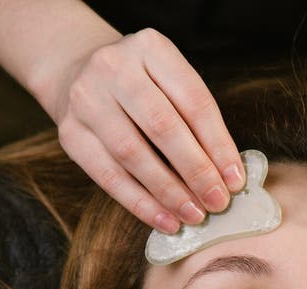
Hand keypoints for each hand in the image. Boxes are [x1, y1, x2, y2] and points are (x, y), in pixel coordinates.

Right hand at [51, 28, 245, 232]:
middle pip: (163, 127)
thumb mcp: (169, 83)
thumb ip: (196, 120)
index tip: (235, 181)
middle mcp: (114, 68)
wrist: (75, 74)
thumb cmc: (140, 87)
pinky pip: (110, 177)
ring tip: (194, 215)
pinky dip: (142, 204)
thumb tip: (227, 176)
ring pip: (133, 155)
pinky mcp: (71, 134)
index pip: (194, 102)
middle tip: (218, 202)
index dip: (218, 145)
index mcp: (151, 48)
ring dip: (170, 192)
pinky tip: (166, 221)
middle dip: (196, 171)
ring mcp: (87, 99)